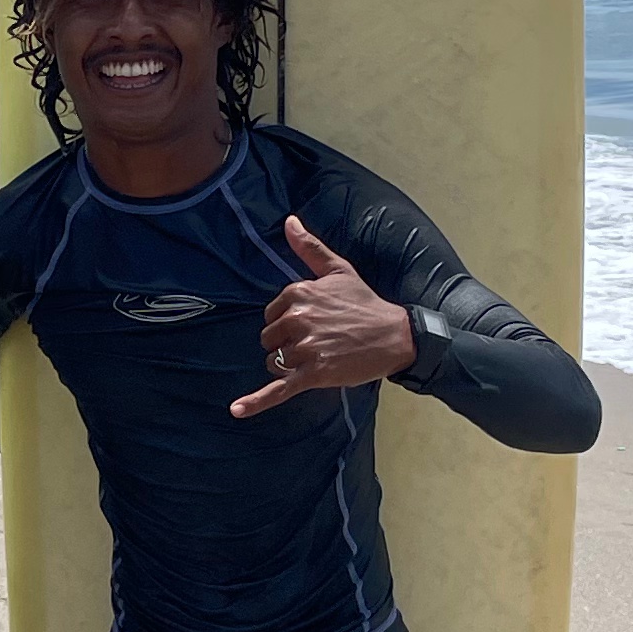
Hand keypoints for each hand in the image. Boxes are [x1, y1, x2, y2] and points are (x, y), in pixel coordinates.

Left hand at [231, 214, 415, 418]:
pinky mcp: (313, 374)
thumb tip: (289, 221)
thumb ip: (309, 247)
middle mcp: (298, 318)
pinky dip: (255, 402)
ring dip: (290, 366)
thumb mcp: (338, 270)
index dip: (289, 323)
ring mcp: (305, 348)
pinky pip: (278, 389)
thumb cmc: (365, 303)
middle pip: (269, 339)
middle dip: (287, 344)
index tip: (314, 323)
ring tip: (320, 358)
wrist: (396, 335)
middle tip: (319, 342)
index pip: (271, 315)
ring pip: (275, 362)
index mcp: (298, 293)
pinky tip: (237, 410)